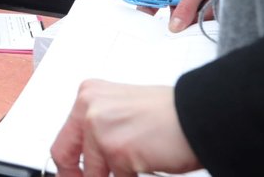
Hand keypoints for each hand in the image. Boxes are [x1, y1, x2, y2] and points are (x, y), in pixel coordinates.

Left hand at [51, 80, 200, 175]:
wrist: (200, 115)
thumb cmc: (170, 114)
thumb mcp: (122, 111)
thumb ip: (101, 128)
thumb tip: (89, 157)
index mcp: (89, 95)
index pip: (64, 138)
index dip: (66, 165)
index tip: (71, 174)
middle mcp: (90, 108)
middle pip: (66, 156)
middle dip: (78, 176)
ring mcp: (100, 129)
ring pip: (94, 172)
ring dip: (114, 175)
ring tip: (135, 165)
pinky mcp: (117, 150)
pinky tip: (145, 167)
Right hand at [146, 0, 217, 31]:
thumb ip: (186, 6)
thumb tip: (173, 27)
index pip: (150, 2)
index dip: (145, 14)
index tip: (146, 29)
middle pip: (172, 19)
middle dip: (181, 23)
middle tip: (190, 23)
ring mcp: (191, 8)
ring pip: (189, 24)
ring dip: (198, 22)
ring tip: (210, 11)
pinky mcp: (204, 14)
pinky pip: (202, 25)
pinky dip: (208, 23)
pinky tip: (215, 15)